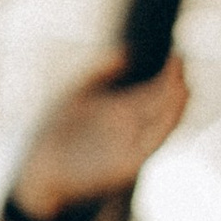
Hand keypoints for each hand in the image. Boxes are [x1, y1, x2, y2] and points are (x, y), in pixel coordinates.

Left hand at [9, 49, 188, 220]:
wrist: (37, 168)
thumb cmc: (54, 131)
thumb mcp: (76, 92)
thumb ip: (100, 70)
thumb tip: (129, 52)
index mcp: (122, 111)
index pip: (156, 91)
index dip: (169, 75)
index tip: (177, 55)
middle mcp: (131, 129)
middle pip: (163, 106)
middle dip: (175, 87)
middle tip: (182, 64)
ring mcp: (130, 148)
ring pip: (162, 128)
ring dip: (175, 109)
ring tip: (183, 86)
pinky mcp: (126, 167)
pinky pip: (149, 149)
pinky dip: (162, 132)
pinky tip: (168, 115)